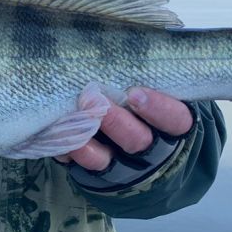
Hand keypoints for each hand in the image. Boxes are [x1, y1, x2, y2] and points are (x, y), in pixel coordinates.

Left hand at [57, 87, 192, 171]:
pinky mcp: (98, 173)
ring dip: (86, 139)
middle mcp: (151, 150)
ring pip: (106, 158)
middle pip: (137, 139)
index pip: (174, 119)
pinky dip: (68, 150)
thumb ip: (143, 82)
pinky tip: (57, 135)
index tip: (135, 93)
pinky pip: (81, 167)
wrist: (145, 156)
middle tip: (94, 99)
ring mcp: (123, 165)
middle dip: (115, 121)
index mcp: (173, 127)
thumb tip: (118, 58)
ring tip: (72, 120)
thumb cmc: (149, 109)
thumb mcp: (158, 95)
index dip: (157, 108)